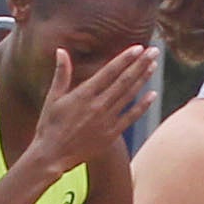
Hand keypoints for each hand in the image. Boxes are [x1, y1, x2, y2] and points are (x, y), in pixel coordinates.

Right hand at [35, 37, 158, 176]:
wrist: (52, 156)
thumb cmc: (49, 125)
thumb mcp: (53, 97)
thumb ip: (61, 73)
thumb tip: (61, 50)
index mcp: (83, 94)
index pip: (109, 71)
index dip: (125, 58)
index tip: (138, 47)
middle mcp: (98, 105)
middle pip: (124, 80)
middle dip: (140, 64)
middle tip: (154, 52)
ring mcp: (106, 120)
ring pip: (129, 95)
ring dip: (143, 79)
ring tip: (153, 66)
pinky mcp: (111, 134)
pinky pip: (130, 117)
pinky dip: (142, 106)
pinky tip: (153, 94)